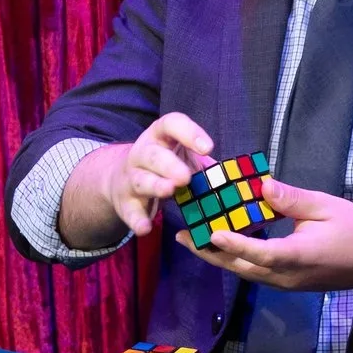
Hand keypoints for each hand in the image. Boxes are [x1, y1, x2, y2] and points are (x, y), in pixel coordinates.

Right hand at [68, 113, 214, 244]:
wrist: (120, 179)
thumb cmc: (162, 165)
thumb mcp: (181, 157)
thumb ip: (203, 164)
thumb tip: (232, 177)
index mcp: (159, 137)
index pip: (171, 124)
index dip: (189, 133)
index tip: (208, 148)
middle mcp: (142, 154)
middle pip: (153, 155)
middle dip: (169, 164)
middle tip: (186, 177)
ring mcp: (131, 178)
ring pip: (141, 181)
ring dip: (155, 186)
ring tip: (169, 191)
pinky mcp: (125, 202)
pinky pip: (130, 211)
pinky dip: (137, 220)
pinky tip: (145, 228)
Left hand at [183, 176, 352, 291]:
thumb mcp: (325, 207)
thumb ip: (292, 199)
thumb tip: (262, 185)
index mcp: (298, 256)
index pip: (260, 252)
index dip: (234, 243)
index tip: (209, 232)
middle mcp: (287, 276)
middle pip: (241, 267)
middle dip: (209, 253)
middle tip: (182, 236)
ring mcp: (286, 283)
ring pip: (245, 272)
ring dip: (218, 257)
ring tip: (193, 241)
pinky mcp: (287, 283)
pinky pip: (255, 273)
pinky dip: (235, 259)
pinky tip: (222, 246)